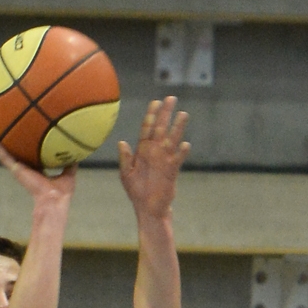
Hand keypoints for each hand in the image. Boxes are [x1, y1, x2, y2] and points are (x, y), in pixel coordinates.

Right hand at [0, 136, 76, 205]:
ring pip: (7, 157)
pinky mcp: (17, 170)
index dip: (29, 151)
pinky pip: (5, 157)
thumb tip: (77, 153)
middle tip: (6, 134)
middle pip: (18, 156)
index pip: (32, 159)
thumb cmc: (62, 194)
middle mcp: (28, 171)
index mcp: (38, 172)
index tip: (26, 140)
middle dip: (12, 147)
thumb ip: (71, 164)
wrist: (53, 201)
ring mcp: (21, 171)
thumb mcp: (69, 174)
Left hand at [118, 96, 189, 217]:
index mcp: (143, 150)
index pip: (147, 127)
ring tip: (183, 114)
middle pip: (161, 128)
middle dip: (165, 113)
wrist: (148, 209)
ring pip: (172, 139)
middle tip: (171, 98)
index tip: (155, 102)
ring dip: (177, 127)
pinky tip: (186, 145)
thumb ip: (125, 159)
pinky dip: (181, 152)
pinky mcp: (171, 171)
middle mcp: (154, 152)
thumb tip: (122, 143)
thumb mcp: (126, 175)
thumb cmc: (136, 192)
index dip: (151, 114)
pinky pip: (177, 159)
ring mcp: (164, 160)